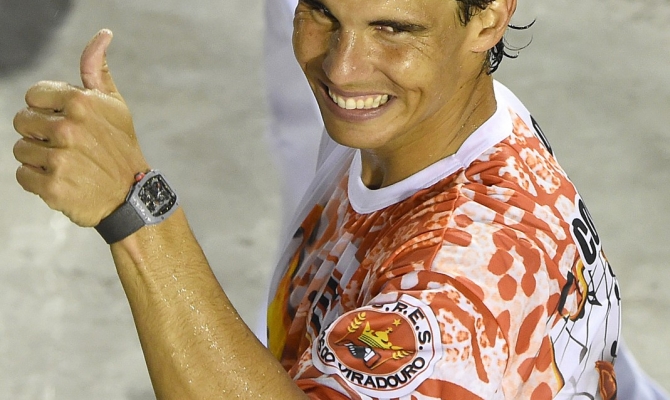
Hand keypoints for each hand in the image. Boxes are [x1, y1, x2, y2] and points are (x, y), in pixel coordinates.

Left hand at [13, 29, 149, 226]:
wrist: (131, 195)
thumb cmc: (120, 146)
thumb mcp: (114, 105)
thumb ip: (97, 69)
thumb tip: (103, 34)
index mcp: (80, 103)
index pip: (33, 96)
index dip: (46, 109)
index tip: (66, 122)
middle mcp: (69, 128)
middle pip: (21, 122)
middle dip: (39, 133)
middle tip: (65, 146)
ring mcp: (60, 159)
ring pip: (20, 150)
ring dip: (38, 158)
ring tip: (66, 164)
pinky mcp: (53, 187)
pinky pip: (22, 176)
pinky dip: (37, 180)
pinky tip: (61, 180)